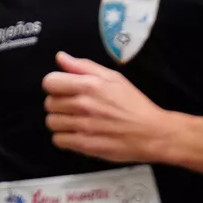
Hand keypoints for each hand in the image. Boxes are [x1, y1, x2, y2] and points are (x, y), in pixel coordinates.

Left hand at [41, 53, 177, 163]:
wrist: (153, 133)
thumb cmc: (135, 105)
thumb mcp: (115, 79)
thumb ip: (85, 67)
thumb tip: (61, 58)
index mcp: (89, 85)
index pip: (49, 82)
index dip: (56, 86)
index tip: (65, 91)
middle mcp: (83, 105)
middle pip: (49, 104)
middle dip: (60, 105)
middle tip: (76, 108)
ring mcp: (82, 126)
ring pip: (51, 122)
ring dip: (62, 122)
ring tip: (78, 122)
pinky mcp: (84, 144)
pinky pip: (58, 140)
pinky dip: (65, 138)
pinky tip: (79, 134)